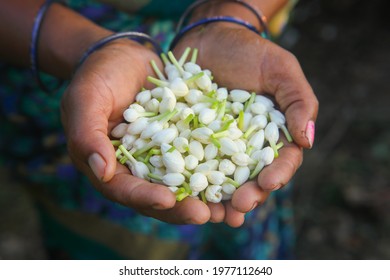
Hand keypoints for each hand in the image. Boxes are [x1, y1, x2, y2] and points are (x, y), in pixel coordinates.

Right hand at [61, 40, 212, 223]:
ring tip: (228, 208)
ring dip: (205, 197)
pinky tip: (238, 177)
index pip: (126, 189)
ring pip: (184, 182)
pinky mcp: (183, 140)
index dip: (146, 197)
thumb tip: (102, 172)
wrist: (124, 56)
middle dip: (182, 207)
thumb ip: (89, 135)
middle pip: (159, 194)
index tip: (168, 201)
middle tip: (207, 215)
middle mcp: (139, 166)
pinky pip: (201, 157)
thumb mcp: (86, 99)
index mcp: (111, 165)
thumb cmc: (99, 76)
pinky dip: (217, 168)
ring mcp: (164, 155)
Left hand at [173, 23, 318, 226]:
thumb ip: (299, 101)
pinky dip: (191, 180)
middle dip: (248, 195)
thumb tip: (309, 141)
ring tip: (216, 215)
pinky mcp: (192, 140)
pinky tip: (187, 194)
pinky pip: (192, 162)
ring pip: (222, 178)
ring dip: (220, 199)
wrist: (210, 40)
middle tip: (240, 208)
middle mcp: (246, 145)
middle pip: (251, 177)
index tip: (268, 183)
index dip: (277, 174)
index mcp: (273, 134)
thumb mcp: (280, 69)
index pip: (281, 160)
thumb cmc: (250, 51)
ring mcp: (218, 145)